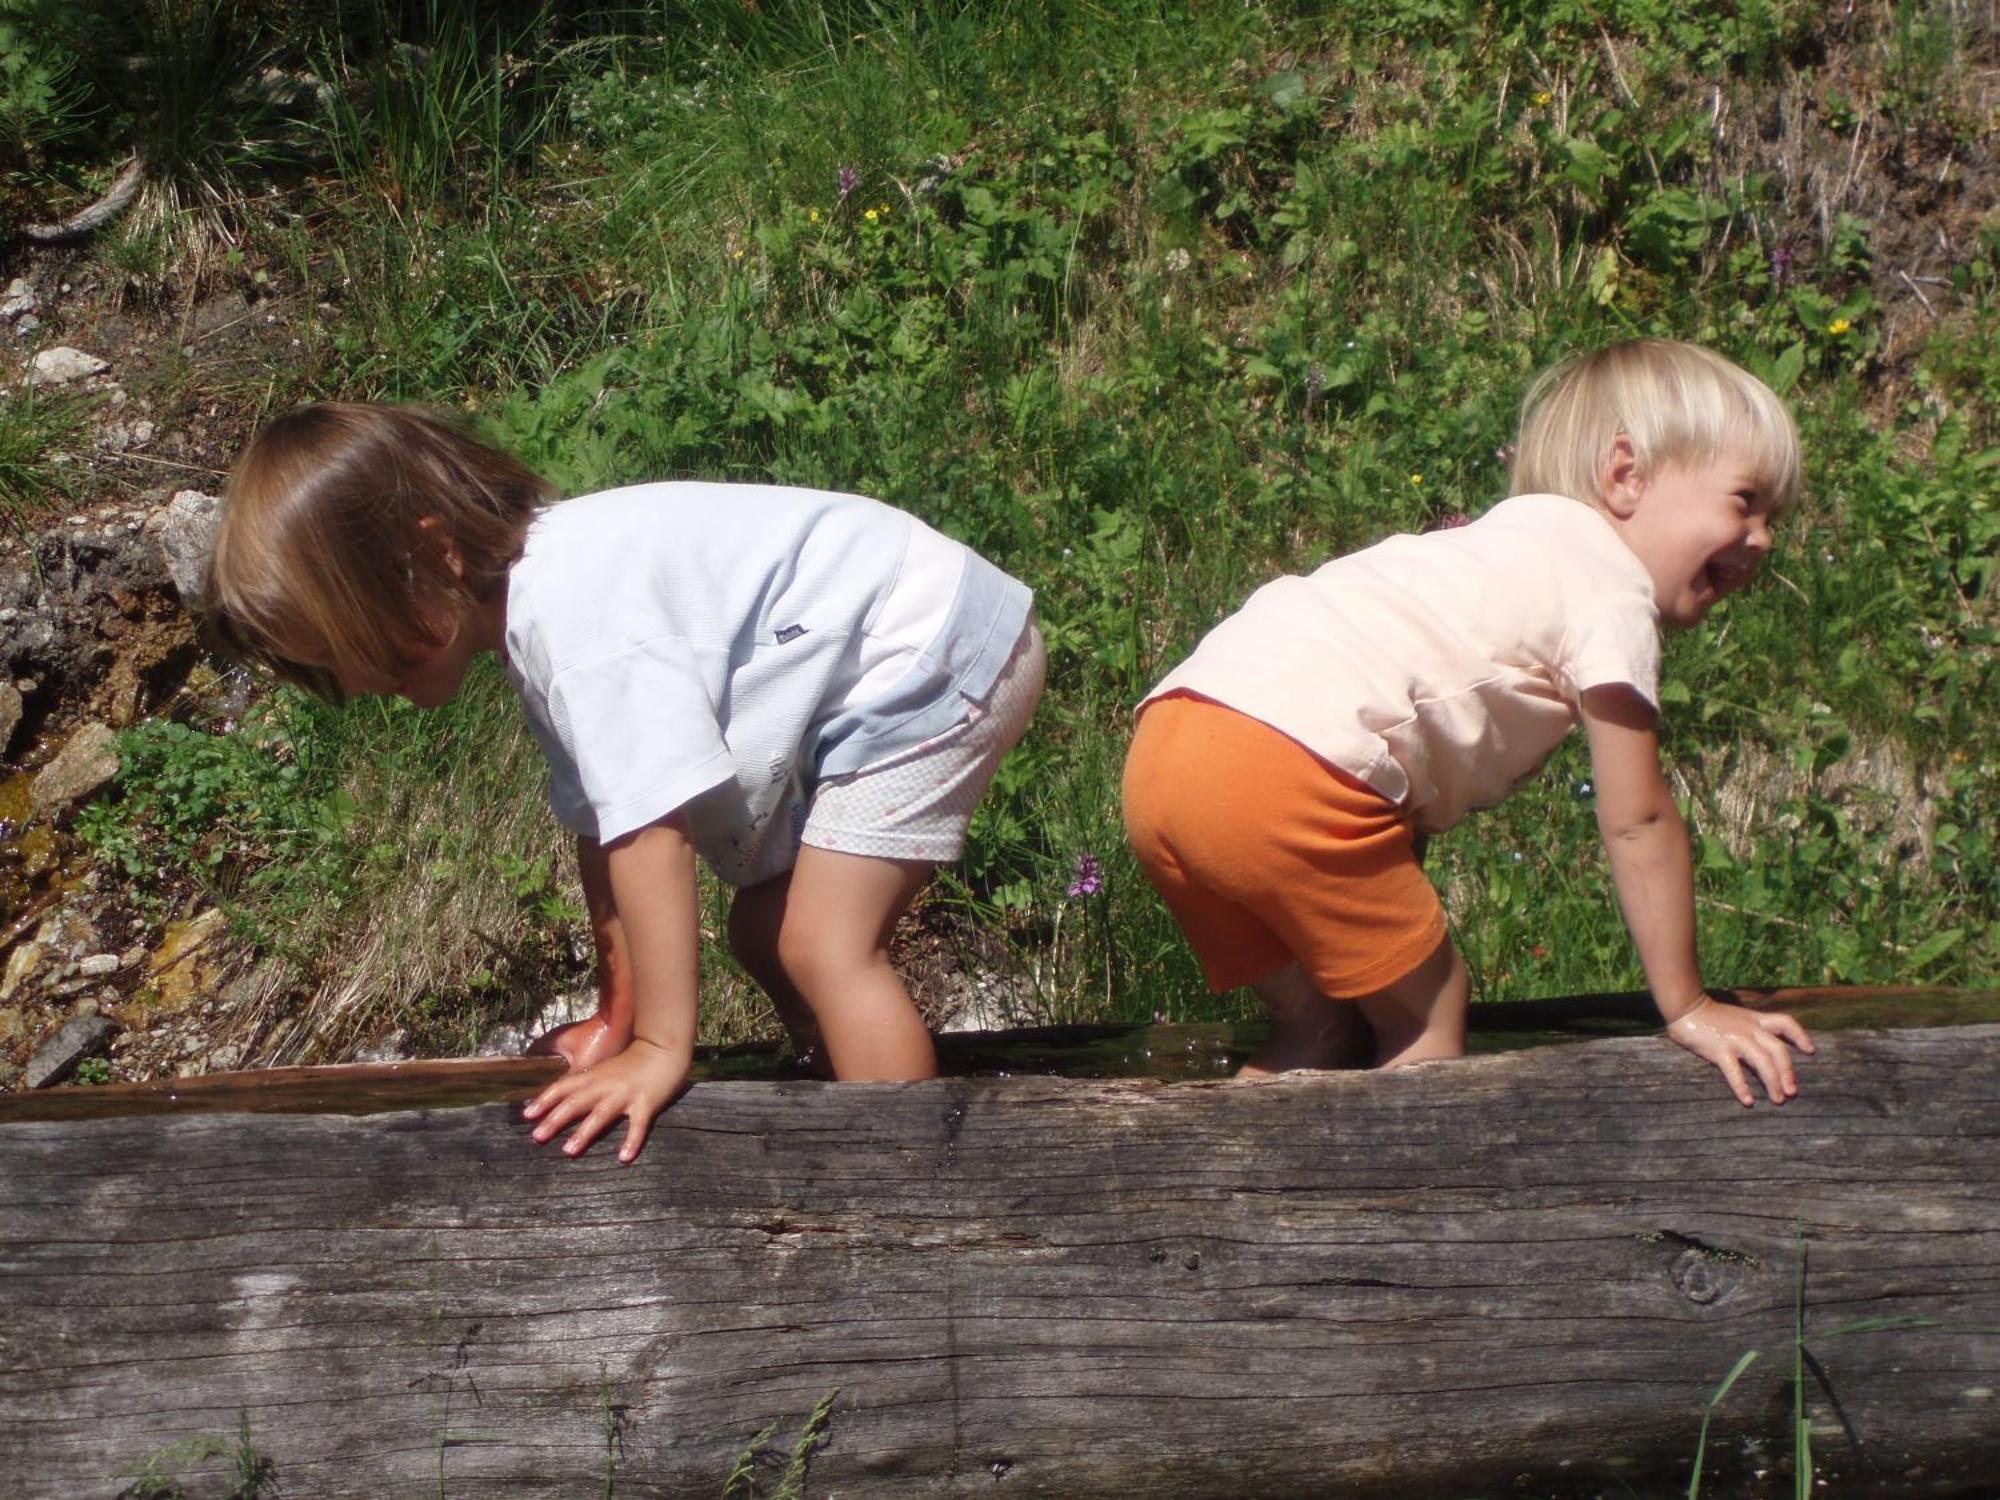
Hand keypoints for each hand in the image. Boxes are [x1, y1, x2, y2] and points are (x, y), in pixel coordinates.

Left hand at [521, 1038, 689, 1162]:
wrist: (664, 1048)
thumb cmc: (634, 1060)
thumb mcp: (606, 1068)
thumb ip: (588, 1082)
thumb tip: (566, 1098)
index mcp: (595, 1076)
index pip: (564, 1087)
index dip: (545, 1100)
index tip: (527, 1115)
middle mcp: (606, 1085)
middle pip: (576, 1102)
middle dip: (555, 1119)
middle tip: (537, 1137)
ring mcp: (626, 1095)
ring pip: (601, 1114)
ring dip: (584, 1132)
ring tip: (568, 1150)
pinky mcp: (646, 1104)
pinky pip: (638, 1126)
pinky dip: (631, 1141)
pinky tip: (624, 1158)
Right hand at [1665, 995, 1814, 1105]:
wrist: (1686, 1006)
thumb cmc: (1709, 1015)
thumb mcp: (1737, 1017)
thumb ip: (1751, 1028)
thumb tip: (1764, 1048)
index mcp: (1755, 1020)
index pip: (1785, 1023)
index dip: (1800, 1036)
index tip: (1810, 1051)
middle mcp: (1750, 1029)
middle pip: (1778, 1050)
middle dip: (1788, 1072)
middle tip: (1792, 1092)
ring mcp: (1735, 1039)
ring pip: (1762, 1062)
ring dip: (1773, 1082)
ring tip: (1778, 1100)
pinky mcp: (1719, 1049)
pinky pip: (1735, 1070)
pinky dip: (1743, 1086)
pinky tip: (1748, 1100)